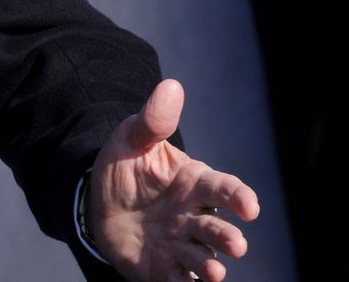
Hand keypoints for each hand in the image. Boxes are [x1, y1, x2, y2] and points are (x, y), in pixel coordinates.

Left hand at [90, 80, 258, 281]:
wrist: (98, 202)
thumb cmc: (125, 168)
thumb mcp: (133, 139)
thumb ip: (153, 120)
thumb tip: (171, 86)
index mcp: (194, 184)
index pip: (223, 189)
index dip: (239, 197)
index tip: (250, 207)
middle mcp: (194, 217)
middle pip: (217, 228)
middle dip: (228, 237)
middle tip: (236, 245)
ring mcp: (181, 245)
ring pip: (203, 258)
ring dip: (211, 266)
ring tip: (213, 271)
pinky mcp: (164, 269)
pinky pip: (179, 280)